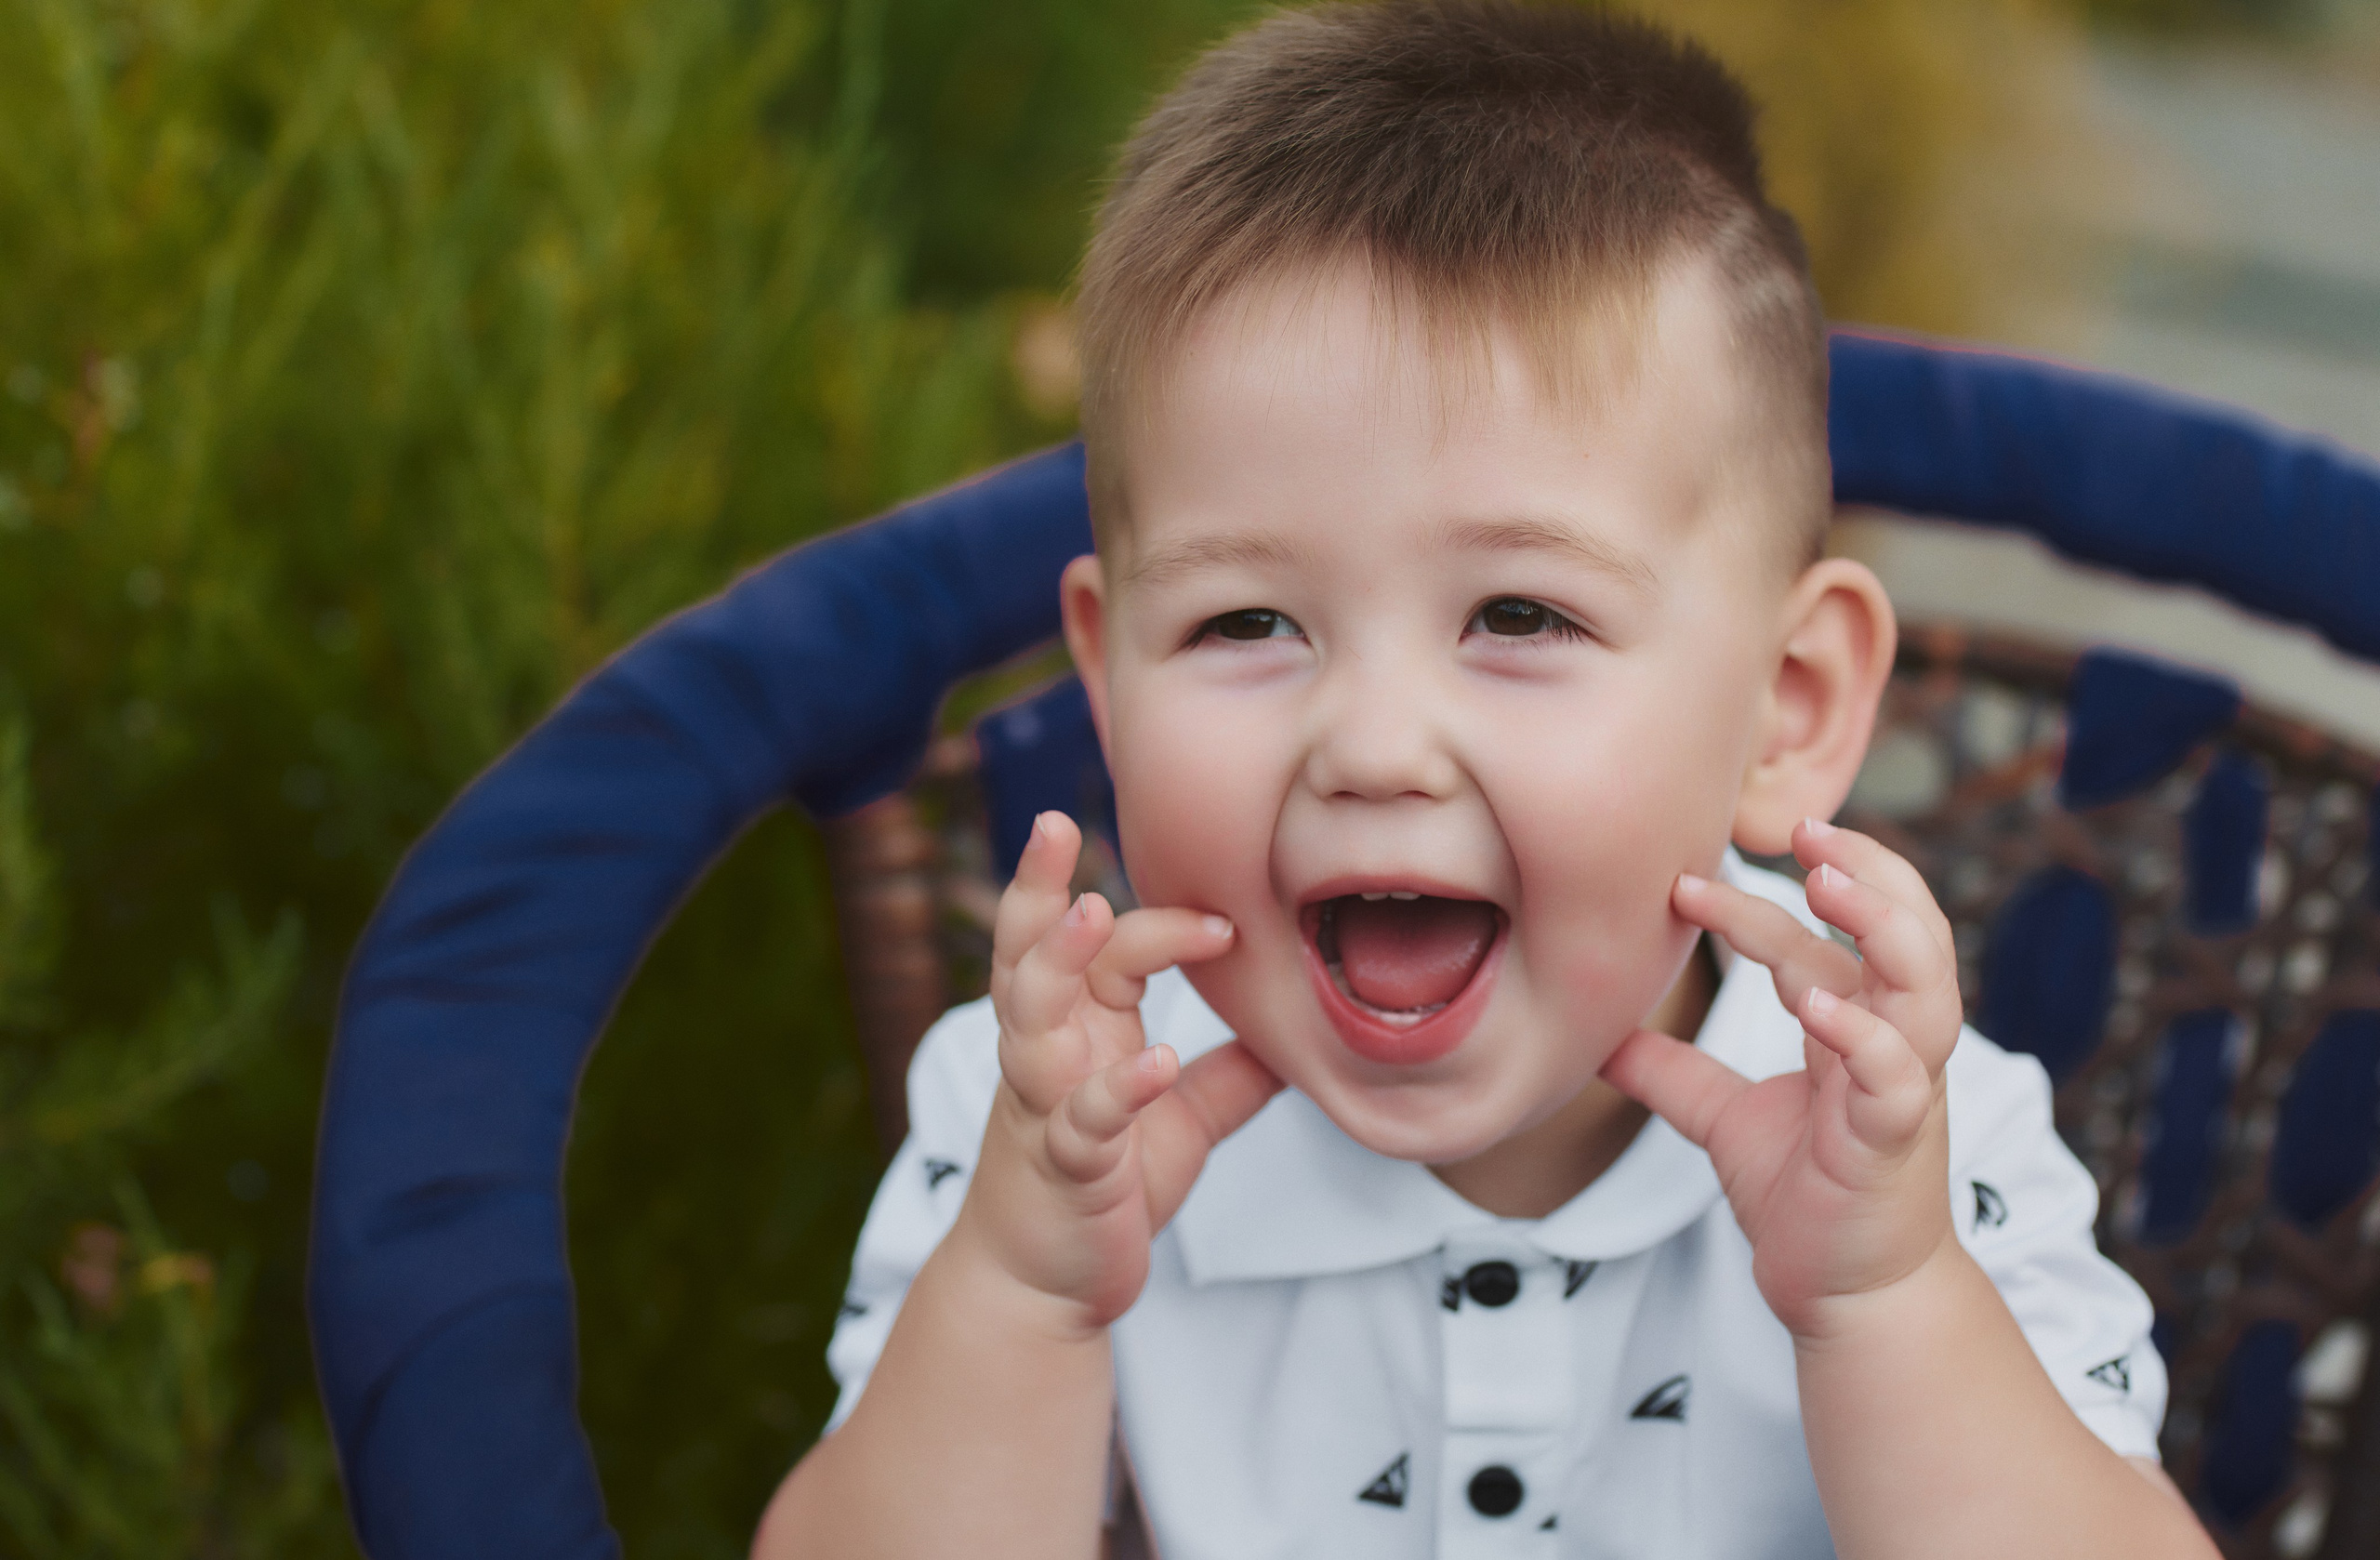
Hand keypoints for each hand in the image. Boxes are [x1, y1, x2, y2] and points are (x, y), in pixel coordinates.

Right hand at [959, 812, 1282, 1330]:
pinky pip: (1084, 1121)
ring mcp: (1044, 1108)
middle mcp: (1048, 1056)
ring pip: (1031, 1021)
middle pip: (1026, 956)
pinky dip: (1118, 1091)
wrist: (1045, 1286)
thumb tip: (1299, 1032)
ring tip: (1090, 915)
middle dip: (1035, 890)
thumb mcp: (1181, 1121)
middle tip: (1052, 826)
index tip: (1225, 922)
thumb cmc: (1105, 1191)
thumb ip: (1230, 1075)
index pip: (1099, 950)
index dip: (1156, 924)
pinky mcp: (1063, 1168)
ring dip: (1058, 965)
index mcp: (1075, 1032)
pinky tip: (1156, 1065)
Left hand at [1601, 819, 1963, 1337]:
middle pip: (1907, 931)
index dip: (1753, 904)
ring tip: (1826, 882)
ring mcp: (1903, 1086)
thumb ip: (1673, 1074)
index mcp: (1856, 1027)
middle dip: (1868, 870)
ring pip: (1923, 984)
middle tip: (1807, 827)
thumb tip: (1597, 1038)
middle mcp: (1890, 1042)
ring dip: (1883, 924)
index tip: (1679, 883)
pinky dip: (1862, 1033)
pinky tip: (1816, 1003)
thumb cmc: (1804, 1200)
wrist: (1845, 1295)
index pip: (1811, 942)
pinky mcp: (1897, 1137)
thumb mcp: (1722, 1119)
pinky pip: (1896, 1073)